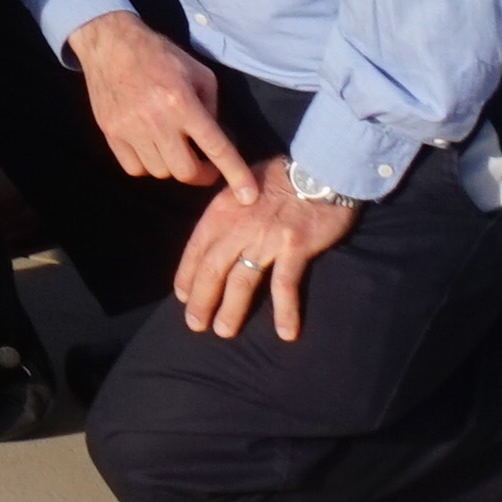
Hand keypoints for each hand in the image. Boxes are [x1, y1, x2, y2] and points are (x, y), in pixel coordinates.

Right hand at [71, 10, 263, 196]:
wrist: (109, 43)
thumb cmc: (159, 54)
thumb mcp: (198, 72)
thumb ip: (212, 107)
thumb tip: (214, 138)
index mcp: (182, 102)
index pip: (215, 147)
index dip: (235, 174)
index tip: (249, 196)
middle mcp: (156, 120)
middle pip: (186, 171)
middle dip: (203, 174)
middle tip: (206, 164)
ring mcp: (129, 129)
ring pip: (161, 172)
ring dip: (173, 165)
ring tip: (173, 147)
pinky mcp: (110, 132)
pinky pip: (134, 168)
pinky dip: (148, 165)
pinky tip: (151, 148)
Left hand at [170, 159, 357, 343]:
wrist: (319, 168)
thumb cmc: (280, 177)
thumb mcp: (240, 185)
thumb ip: (227, 211)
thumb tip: (216, 236)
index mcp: (221, 210)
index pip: (196, 248)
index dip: (187, 275)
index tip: (182, 297)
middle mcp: (238, 226)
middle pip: (213, 269)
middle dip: (202, 299)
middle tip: (195, 324)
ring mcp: (265, 238)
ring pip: (242, 281)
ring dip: (231, 309)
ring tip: (223, 332)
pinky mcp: (294, 248)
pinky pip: (285, 285)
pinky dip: (285, 311)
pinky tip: (285, 332)